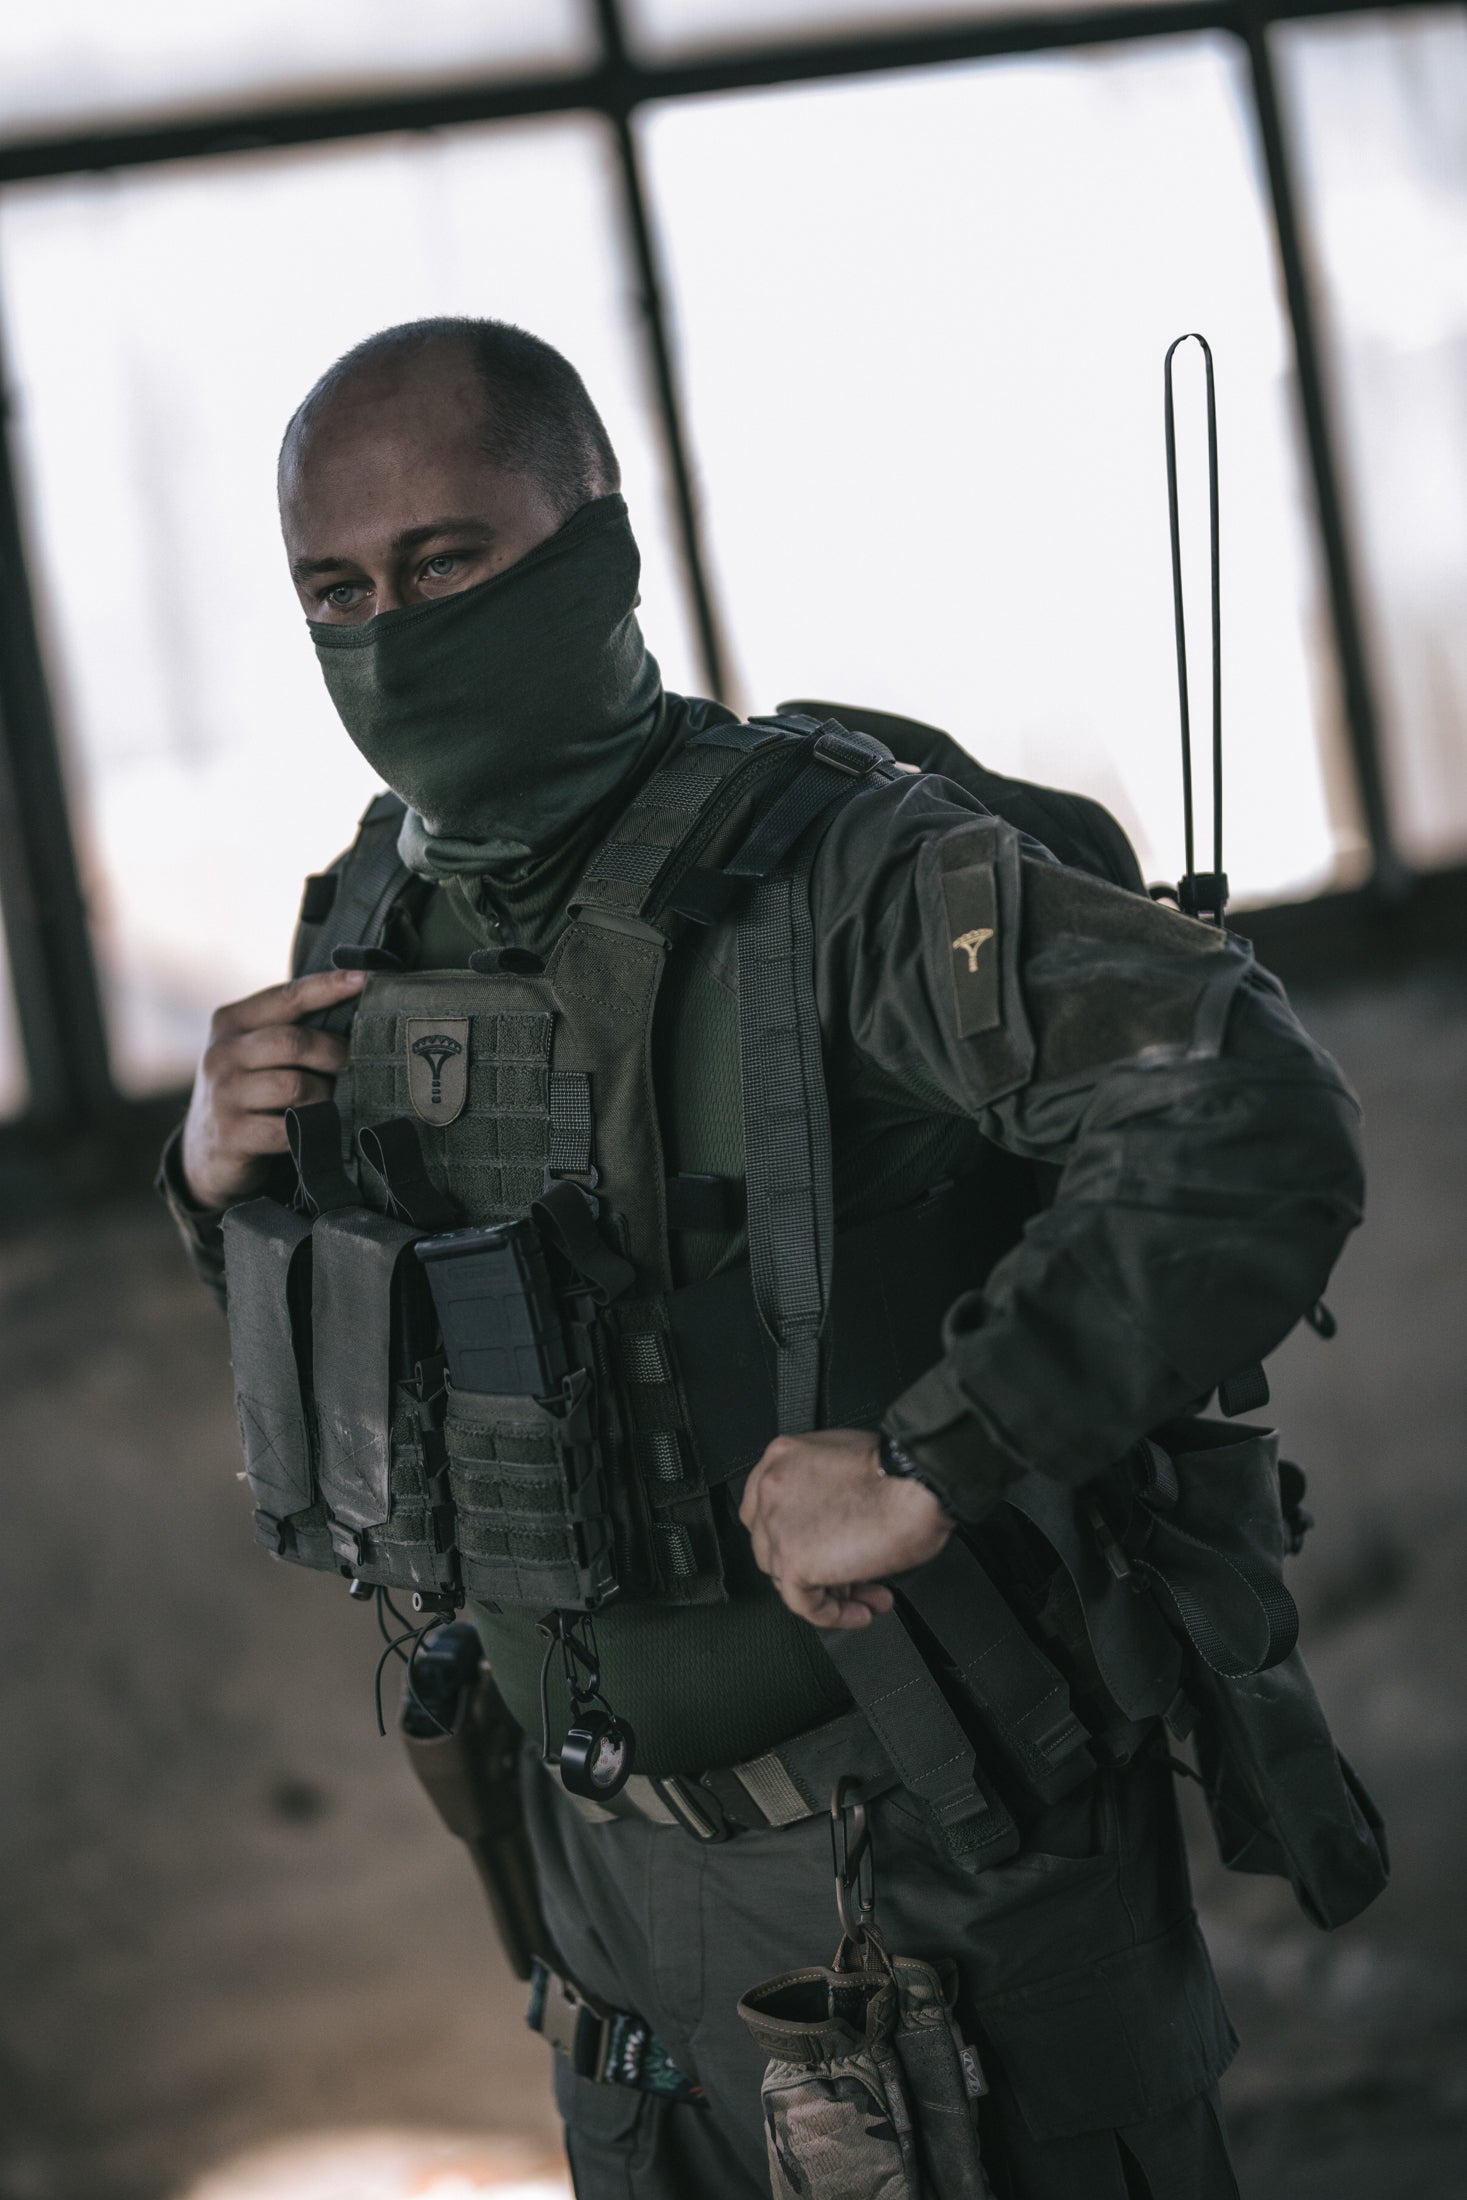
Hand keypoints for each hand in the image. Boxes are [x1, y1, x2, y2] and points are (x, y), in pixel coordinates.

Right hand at [180, 968, 366, 1209]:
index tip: (368, 976)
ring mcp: (223, 1095)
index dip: (329, 986)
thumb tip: (359, 1009)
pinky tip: (318, 1130)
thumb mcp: (255, 1052)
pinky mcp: (231, 1135)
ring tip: (333, 1103)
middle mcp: (221, 1053)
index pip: (287, 996)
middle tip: (355, 1065)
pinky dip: (313, 1129)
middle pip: (294, 1042)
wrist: (207, 1154)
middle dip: (334, 1053)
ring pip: (296, 1086)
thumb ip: (290, 1029)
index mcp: (231, 1022)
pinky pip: (289, 1128)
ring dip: (326, 1096)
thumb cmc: (250, 1093)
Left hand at [739, 1427, 951, 1629]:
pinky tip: (860, 1611)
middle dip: (816, 1567)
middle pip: (773, 1545)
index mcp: (783, 1458)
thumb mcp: (849, 1465)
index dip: (797, 1536)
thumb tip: (829, 1526)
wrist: (919, 1485)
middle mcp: (772, 1487)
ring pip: (786, 1576)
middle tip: (853, 1577)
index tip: (825, 1550)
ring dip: (831, 1592)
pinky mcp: (794, 1557)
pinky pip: (804, 1603)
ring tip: (867, 1597)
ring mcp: (777, 1523)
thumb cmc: (902, 1473)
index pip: (768, 1510)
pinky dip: (834, 1614)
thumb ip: (825, 1490)